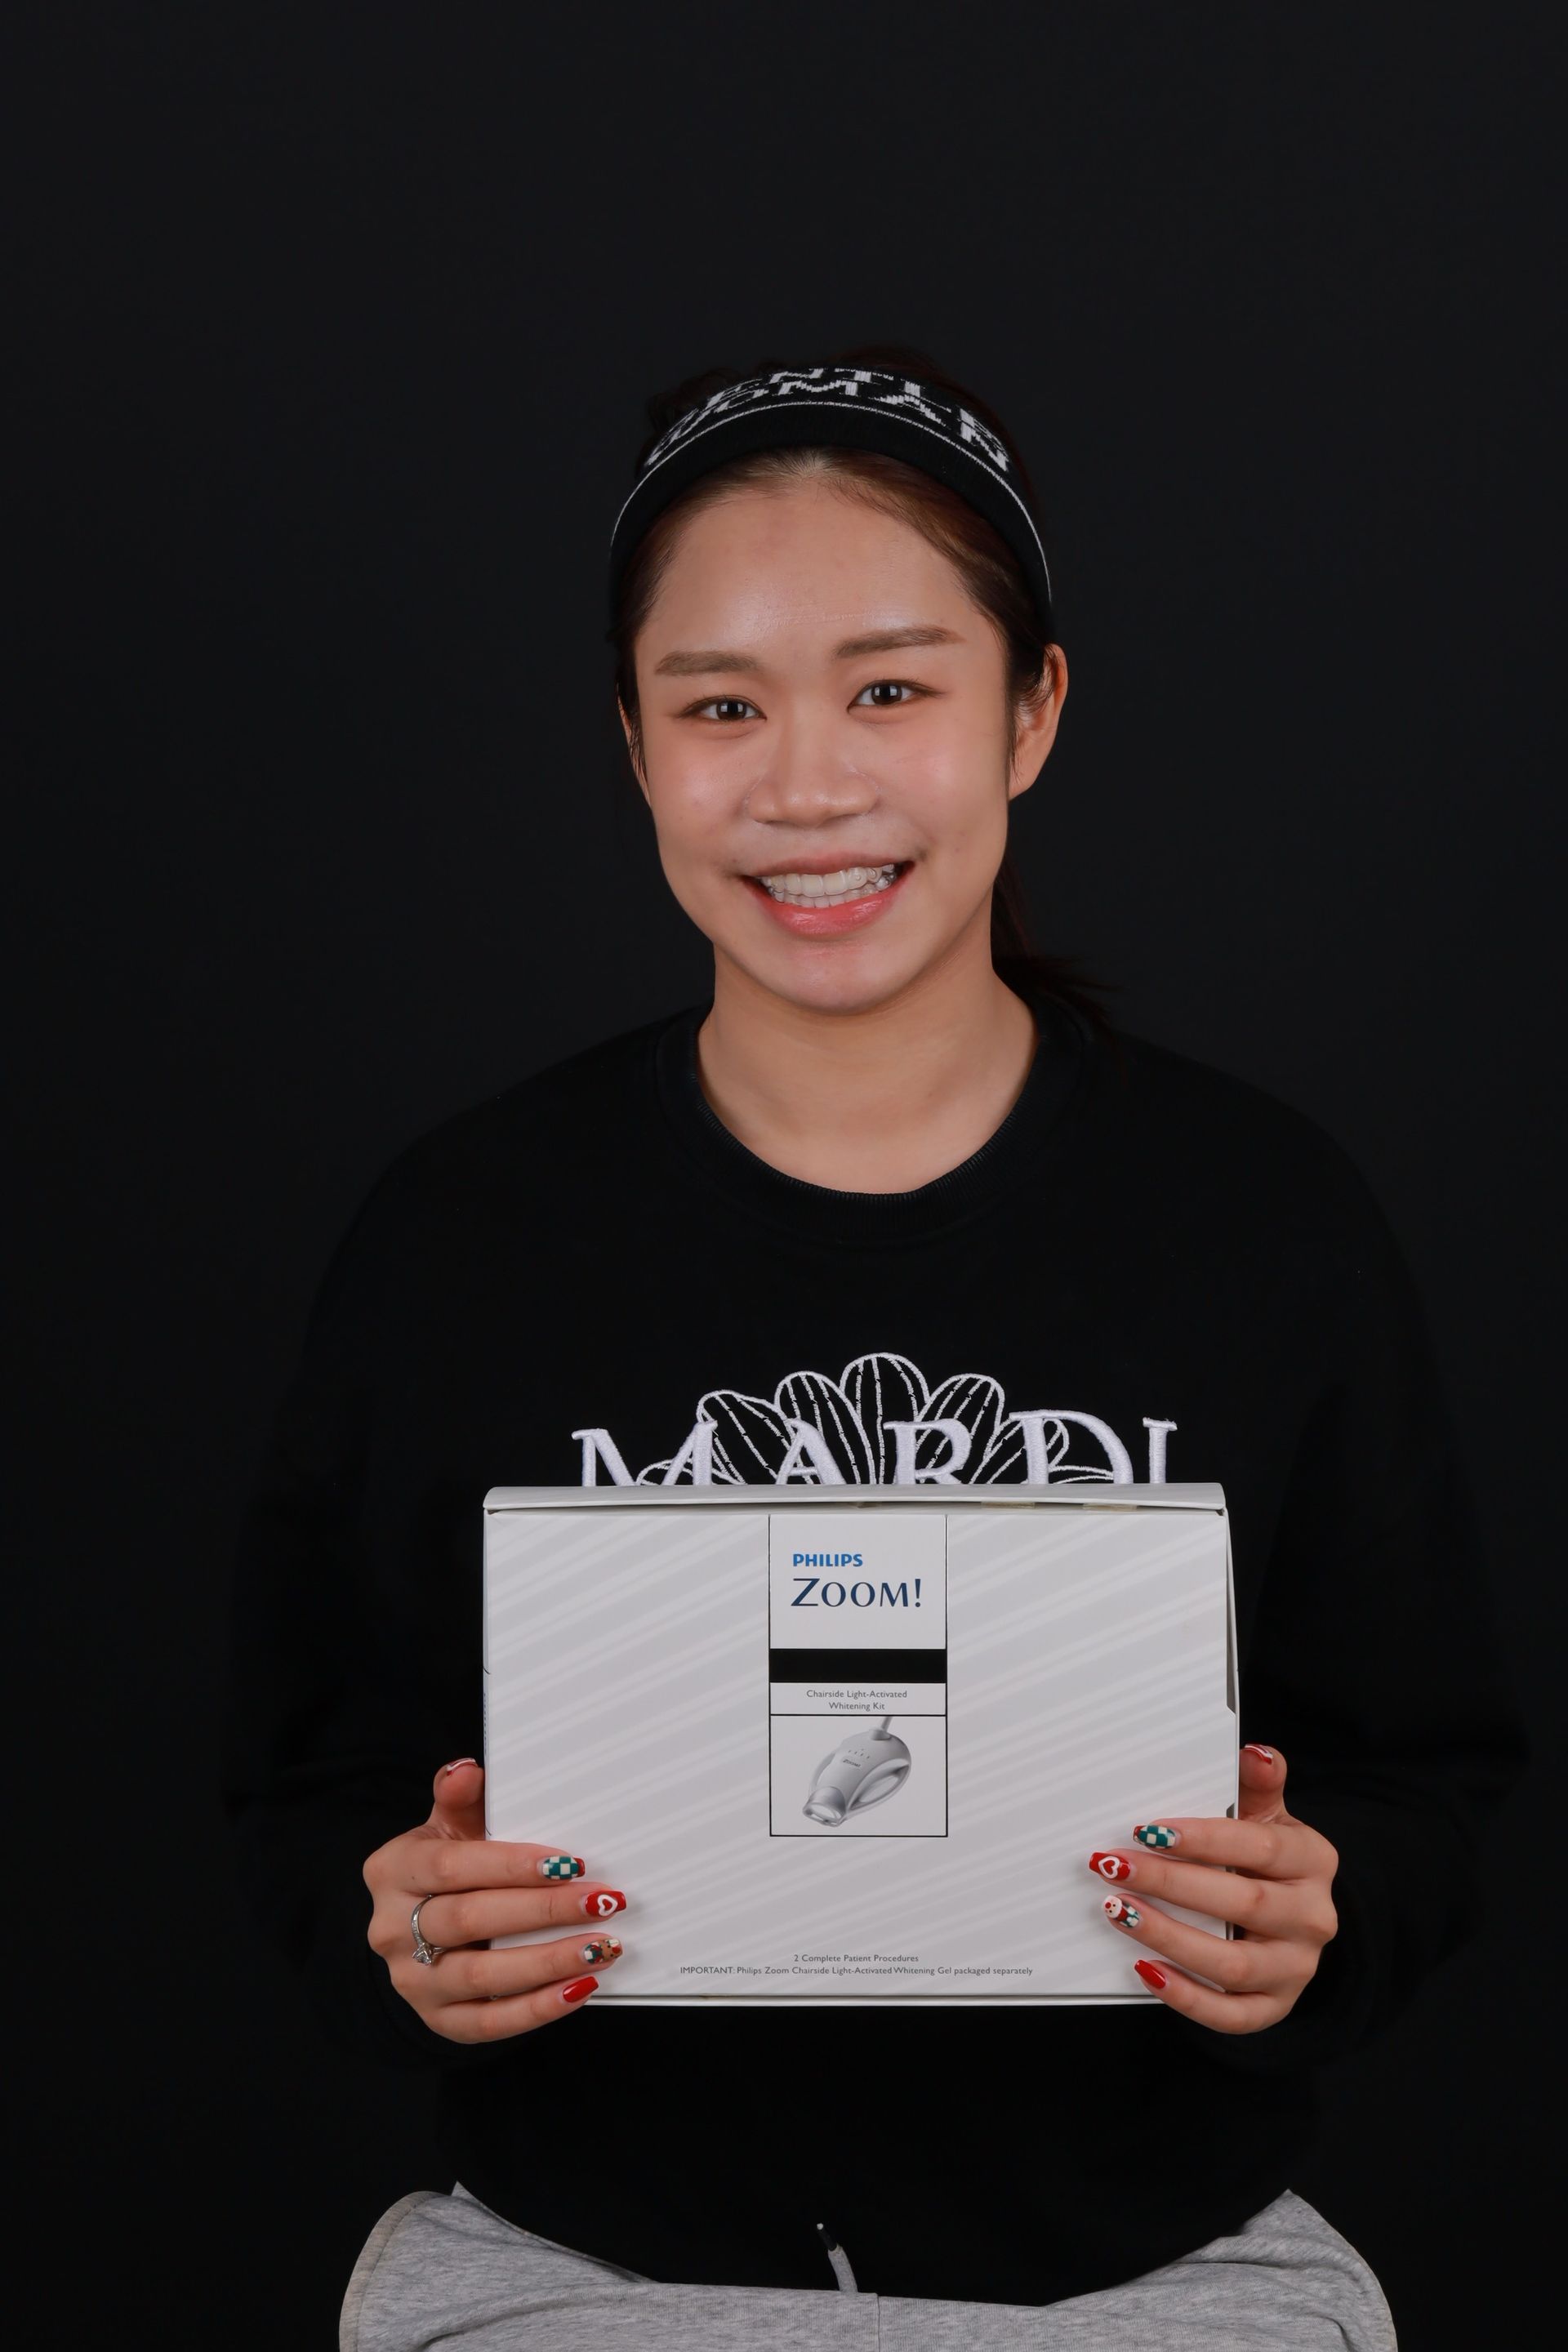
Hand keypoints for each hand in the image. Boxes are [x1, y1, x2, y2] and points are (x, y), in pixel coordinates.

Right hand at [363, 1759, 628, 2041]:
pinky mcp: (438, 2021)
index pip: (453, 1866)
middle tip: (603, 1901)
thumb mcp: (448, 1825)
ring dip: (550, 1962)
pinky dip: (538, 2008)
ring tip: (603, 1947)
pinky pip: (490, 2022)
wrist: (420, 1925)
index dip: (513, 1866)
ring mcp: (411, 1982)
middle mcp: (391, 1930)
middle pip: (471, 1920)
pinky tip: (580, 1987)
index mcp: (392, 1871)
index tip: (570, 1863)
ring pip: (483, 1975)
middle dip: (545, 1910)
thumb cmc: (448, 1867)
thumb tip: (467, 1770)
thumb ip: (458, 1798)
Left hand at [1088, 1743, 1337, 2032]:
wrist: (1292, 1919)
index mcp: (1313, 1860)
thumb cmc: (1266, 1859)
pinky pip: (1230, 2014)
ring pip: (1232, 1964)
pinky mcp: (1274, 2007)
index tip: (1147, 1830)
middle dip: (1170, 1884)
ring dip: (1168, 1936)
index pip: (1259, 1845)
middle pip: (1242, 1902)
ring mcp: (1296, 1968)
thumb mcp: (1267, 1816)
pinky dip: (1185, 1996)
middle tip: (1114, 1867)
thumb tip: (1255, 1752)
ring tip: (1118, 1911)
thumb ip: (1258, 1786)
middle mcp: (1313, 1918)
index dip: (1202, 1839)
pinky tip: (1144, 1969)